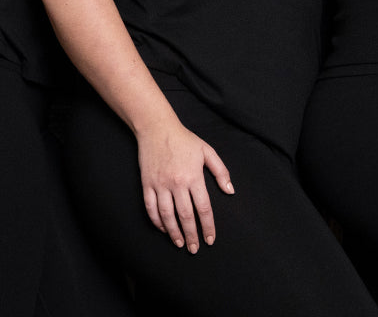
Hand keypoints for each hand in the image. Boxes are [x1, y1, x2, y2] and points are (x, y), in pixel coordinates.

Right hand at [136, 122, 233, 253]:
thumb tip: (230, 191)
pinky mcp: (147, 184)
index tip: (210, 239)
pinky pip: (150, 207)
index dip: (208, 226)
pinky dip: (156, 221)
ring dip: (173, 232)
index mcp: (193, 177)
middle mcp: (176, 183)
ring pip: (167, 215)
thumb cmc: (184, 140)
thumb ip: (221, 172)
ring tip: (180, 243)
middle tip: (195, 249)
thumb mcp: (207, 151)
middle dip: (192, 235)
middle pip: (185, 216)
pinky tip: (163, 229)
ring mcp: (160, 184)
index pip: (203, 208)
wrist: (156, 128)